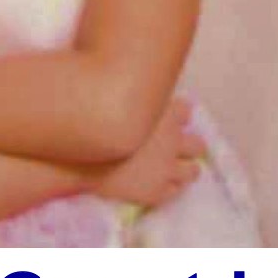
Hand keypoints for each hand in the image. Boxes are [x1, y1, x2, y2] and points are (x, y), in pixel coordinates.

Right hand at [89, 96, 207, 210]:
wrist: (79, 158)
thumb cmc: (93, 121)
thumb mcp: (116, 98)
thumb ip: (136, 97)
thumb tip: (137, 86)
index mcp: (165, 113)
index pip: (186, 110)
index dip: (176, 115)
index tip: (167, 118)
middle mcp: (172, 140)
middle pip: (198, 144)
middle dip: (189, 145)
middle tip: (173, 147)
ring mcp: (166, 168)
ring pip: (193, 171)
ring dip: (185, 168)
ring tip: (172, 168)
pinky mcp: (157, 192)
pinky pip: (175, 191)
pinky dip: (170, 187)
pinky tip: (159, 183)